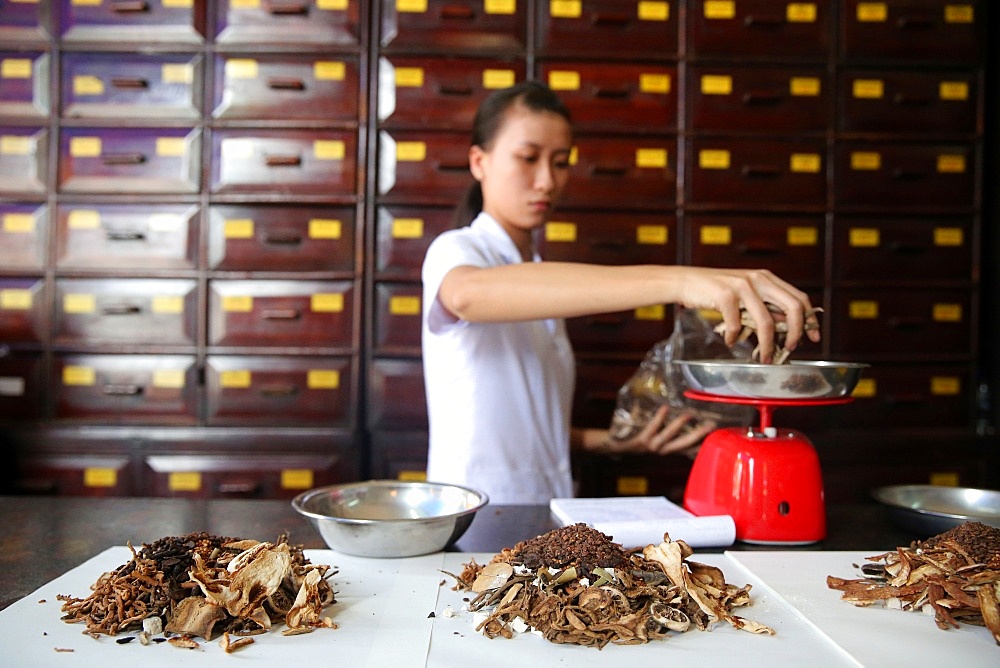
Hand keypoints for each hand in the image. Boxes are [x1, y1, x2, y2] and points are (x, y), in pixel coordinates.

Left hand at [588, 405, 716, 455]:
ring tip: (689, 414)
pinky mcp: (639, 441)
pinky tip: (665, 409)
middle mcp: (660, 450)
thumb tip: (677, 405)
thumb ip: (664, 425)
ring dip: (679, 425)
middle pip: (683, 445)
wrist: (612, 445)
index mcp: (666, 448)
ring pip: (668, 437)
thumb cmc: (634, 436)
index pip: (688, 447)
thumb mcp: (652, 432)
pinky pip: (651, 428)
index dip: (702, 442)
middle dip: (698, 436)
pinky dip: (659, 418)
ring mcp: (650, 447)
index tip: (717, 434)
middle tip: (711, 425)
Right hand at [671, 267, 820, 362]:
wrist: (685, 281)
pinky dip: (736, 338)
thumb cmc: (715, 290)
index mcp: (766, 277)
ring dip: (768, 344)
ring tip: (765, 357)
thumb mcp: (745, 293)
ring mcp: (742, 286)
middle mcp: (758, 279)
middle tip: (791, 348)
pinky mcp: (725, 295)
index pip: (799, 297)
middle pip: (792, 307)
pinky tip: (731, 341)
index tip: (814, 336)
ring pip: (767, 321)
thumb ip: (764, 305)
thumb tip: (784, 327)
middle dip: (796, 333)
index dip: (810, 319)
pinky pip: (738, 324)